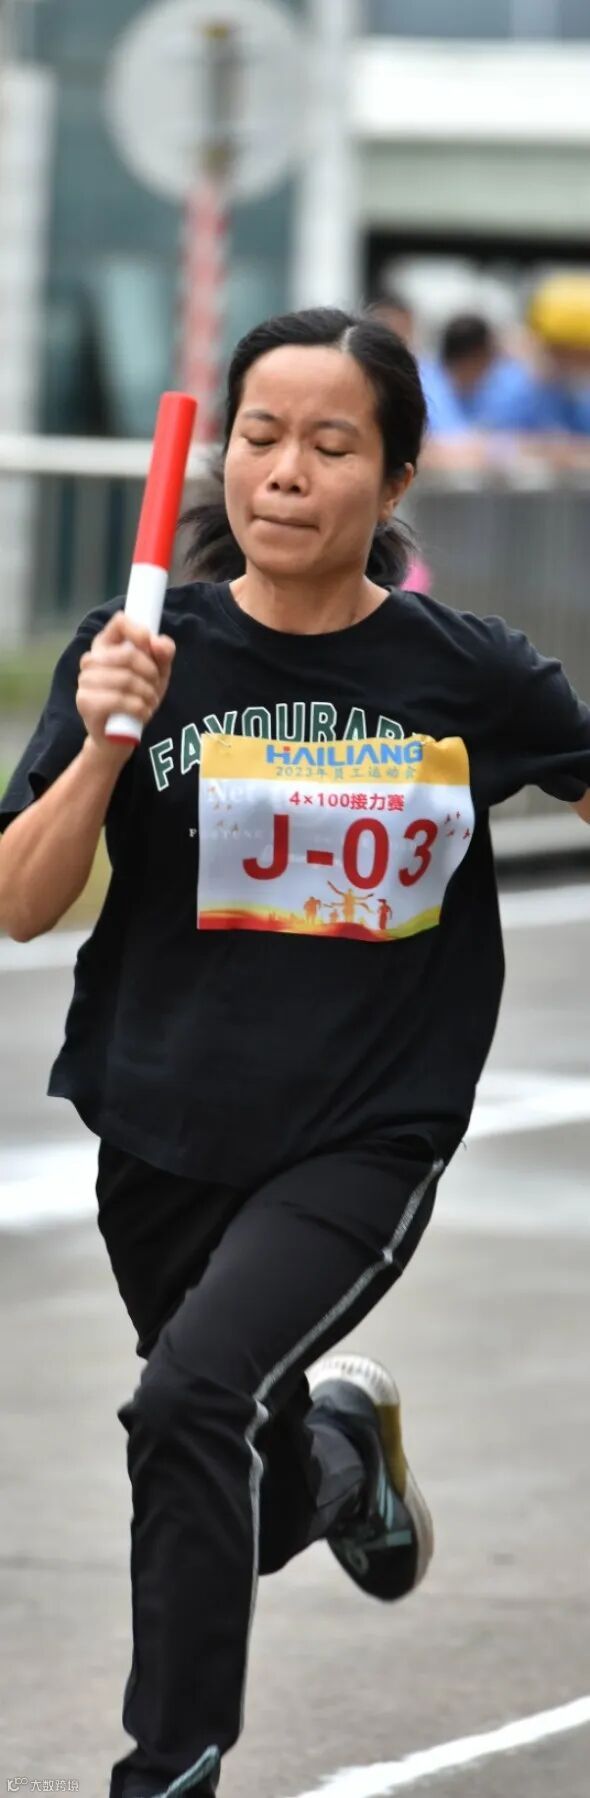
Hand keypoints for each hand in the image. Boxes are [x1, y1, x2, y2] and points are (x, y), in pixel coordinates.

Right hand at [76, 609, 175, 755]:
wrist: (119, 736)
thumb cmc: (136, 698)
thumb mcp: (157, 674)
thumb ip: (163, 654)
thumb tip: (158, 641)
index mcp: (106, 645)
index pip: (120, 622)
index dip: (139, 631)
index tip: (152, 646)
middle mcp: (91, 659)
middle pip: (129, 654)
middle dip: (150, 673)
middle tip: (154, 688)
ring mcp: (84, 680)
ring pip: (127, 679)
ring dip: (147, 694)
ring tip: (148, 703)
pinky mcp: (85, 702)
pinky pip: (120, 700)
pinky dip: (139, 708)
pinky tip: (142, 714)